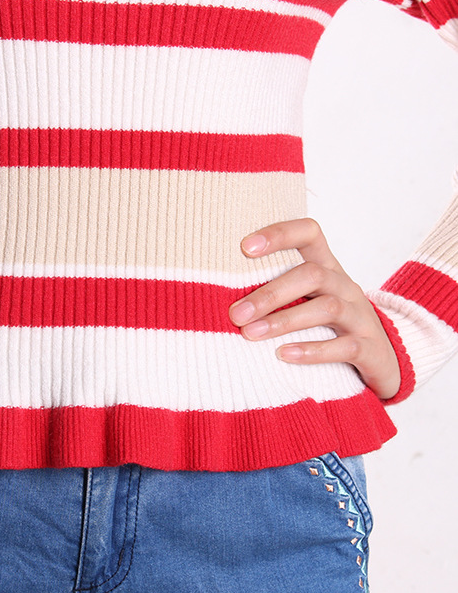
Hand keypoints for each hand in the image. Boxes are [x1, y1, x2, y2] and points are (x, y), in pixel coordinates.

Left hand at [228, 217, 400, 399]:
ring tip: (251, 334)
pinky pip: (344, 346)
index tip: (243, 247)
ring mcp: (360, 316)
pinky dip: (312, 350)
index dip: (279, 234)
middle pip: (312, 275)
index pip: (309, 233)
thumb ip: (270, 290)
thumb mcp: (304, 299)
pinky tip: (283, 355)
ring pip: (326, 308)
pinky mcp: (369, 347)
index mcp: (326, 267)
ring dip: (284, 321)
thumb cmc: (326, 324)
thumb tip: (210, 293)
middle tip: (236, 314)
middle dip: (271, 293)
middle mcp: (344, 285)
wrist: (383, 359)